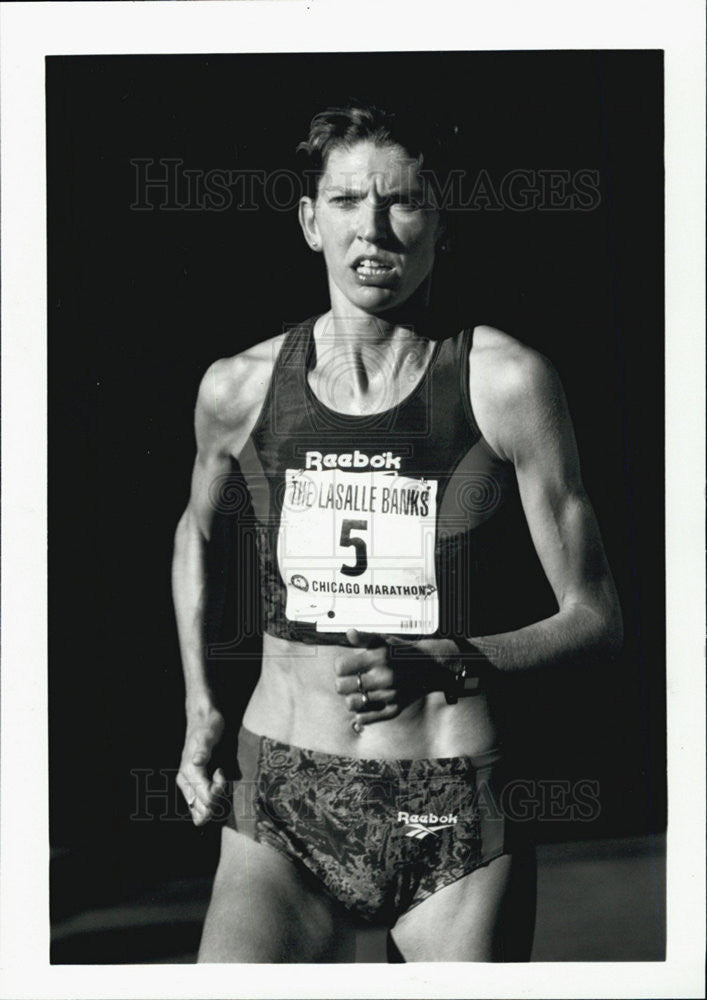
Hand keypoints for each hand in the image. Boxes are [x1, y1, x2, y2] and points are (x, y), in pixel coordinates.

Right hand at [177, 705, 227, 826]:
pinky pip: (199, 807)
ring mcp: (188, 785)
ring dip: (215, 804)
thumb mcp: (208, 734)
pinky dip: (210, 804)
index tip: (222, 771)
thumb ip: (203, 749)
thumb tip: (197, 762)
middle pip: (203, 809)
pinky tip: (217, 789)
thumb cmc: (207, 726)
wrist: (202, 719)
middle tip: (224, 779)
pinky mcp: (193, 785)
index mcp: (188, 772)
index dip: (220, 791)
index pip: (206, 798)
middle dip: (218, 801)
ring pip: (199, 812)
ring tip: (220, 782)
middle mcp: (185, 781)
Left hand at [333, 629, 459, 727]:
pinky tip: (366, 703)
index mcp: (377, 658)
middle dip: (343, 682)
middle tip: (351, 679)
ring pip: (351, 703)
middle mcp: (383, 677)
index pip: (340, 668)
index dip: (340, 666)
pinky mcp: (394, 709)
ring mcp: (389, 695)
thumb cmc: (401, 651)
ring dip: (351, 697)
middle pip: (341, 687)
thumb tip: (349, 633)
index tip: (347, 666)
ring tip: (358, 691)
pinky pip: (365, 718)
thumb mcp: (383, 640)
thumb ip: (364, 638)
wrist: (430, 666)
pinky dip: (361, 713)